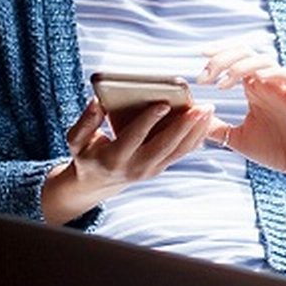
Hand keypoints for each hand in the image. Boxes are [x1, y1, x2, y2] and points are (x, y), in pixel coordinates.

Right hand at [42, 96, 215, 224]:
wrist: (97, 182)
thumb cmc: (88, 154)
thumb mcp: (77, 140)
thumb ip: (85, 122)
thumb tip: (97, 102)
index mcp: (113, 157)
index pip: (133, 137)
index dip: (148, 121)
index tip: (163, 104)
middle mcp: (135, 166)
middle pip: (163, 146)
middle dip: (183, 126)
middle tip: (199, 107)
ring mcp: (150, 170)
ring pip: (178, 151)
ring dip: (195, 131)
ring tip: (208, 110)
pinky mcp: (160, 167)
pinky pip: (181, 153)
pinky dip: (196, 138)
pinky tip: (206, 122)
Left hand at [197, 45, 285, 180]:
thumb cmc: (275, 149)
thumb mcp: (236, 138)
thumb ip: (215, 127)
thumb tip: (192, 119)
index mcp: (253, 88)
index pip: (236, 58)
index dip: (218, 53)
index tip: (198, 56)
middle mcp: (268, 83)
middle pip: (246, 54)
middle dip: (222, 59)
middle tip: (204, 77)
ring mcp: (284, 89)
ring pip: (265, 61)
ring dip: (241, 66)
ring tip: (223, 83)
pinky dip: (275, 73)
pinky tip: (257, 80)